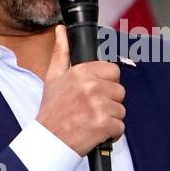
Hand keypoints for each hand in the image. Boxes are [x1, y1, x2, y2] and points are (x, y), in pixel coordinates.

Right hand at [35, 25, 124, 155]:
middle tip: (91, 109)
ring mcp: (99, 106)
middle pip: (119, 91)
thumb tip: (61, 30)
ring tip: (91, 121)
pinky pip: (120, 127)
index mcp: (82, 72)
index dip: (106, 83)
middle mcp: (91, 86)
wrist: (48, 140)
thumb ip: (61, 52)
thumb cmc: (52, 110)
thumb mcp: (53, 77)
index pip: (113, 71)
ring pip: (121, 109)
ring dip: (110, 118)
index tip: (95, 92)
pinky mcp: (104, 125)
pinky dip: (111, 133)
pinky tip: (96, 132)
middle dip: (109, 101)